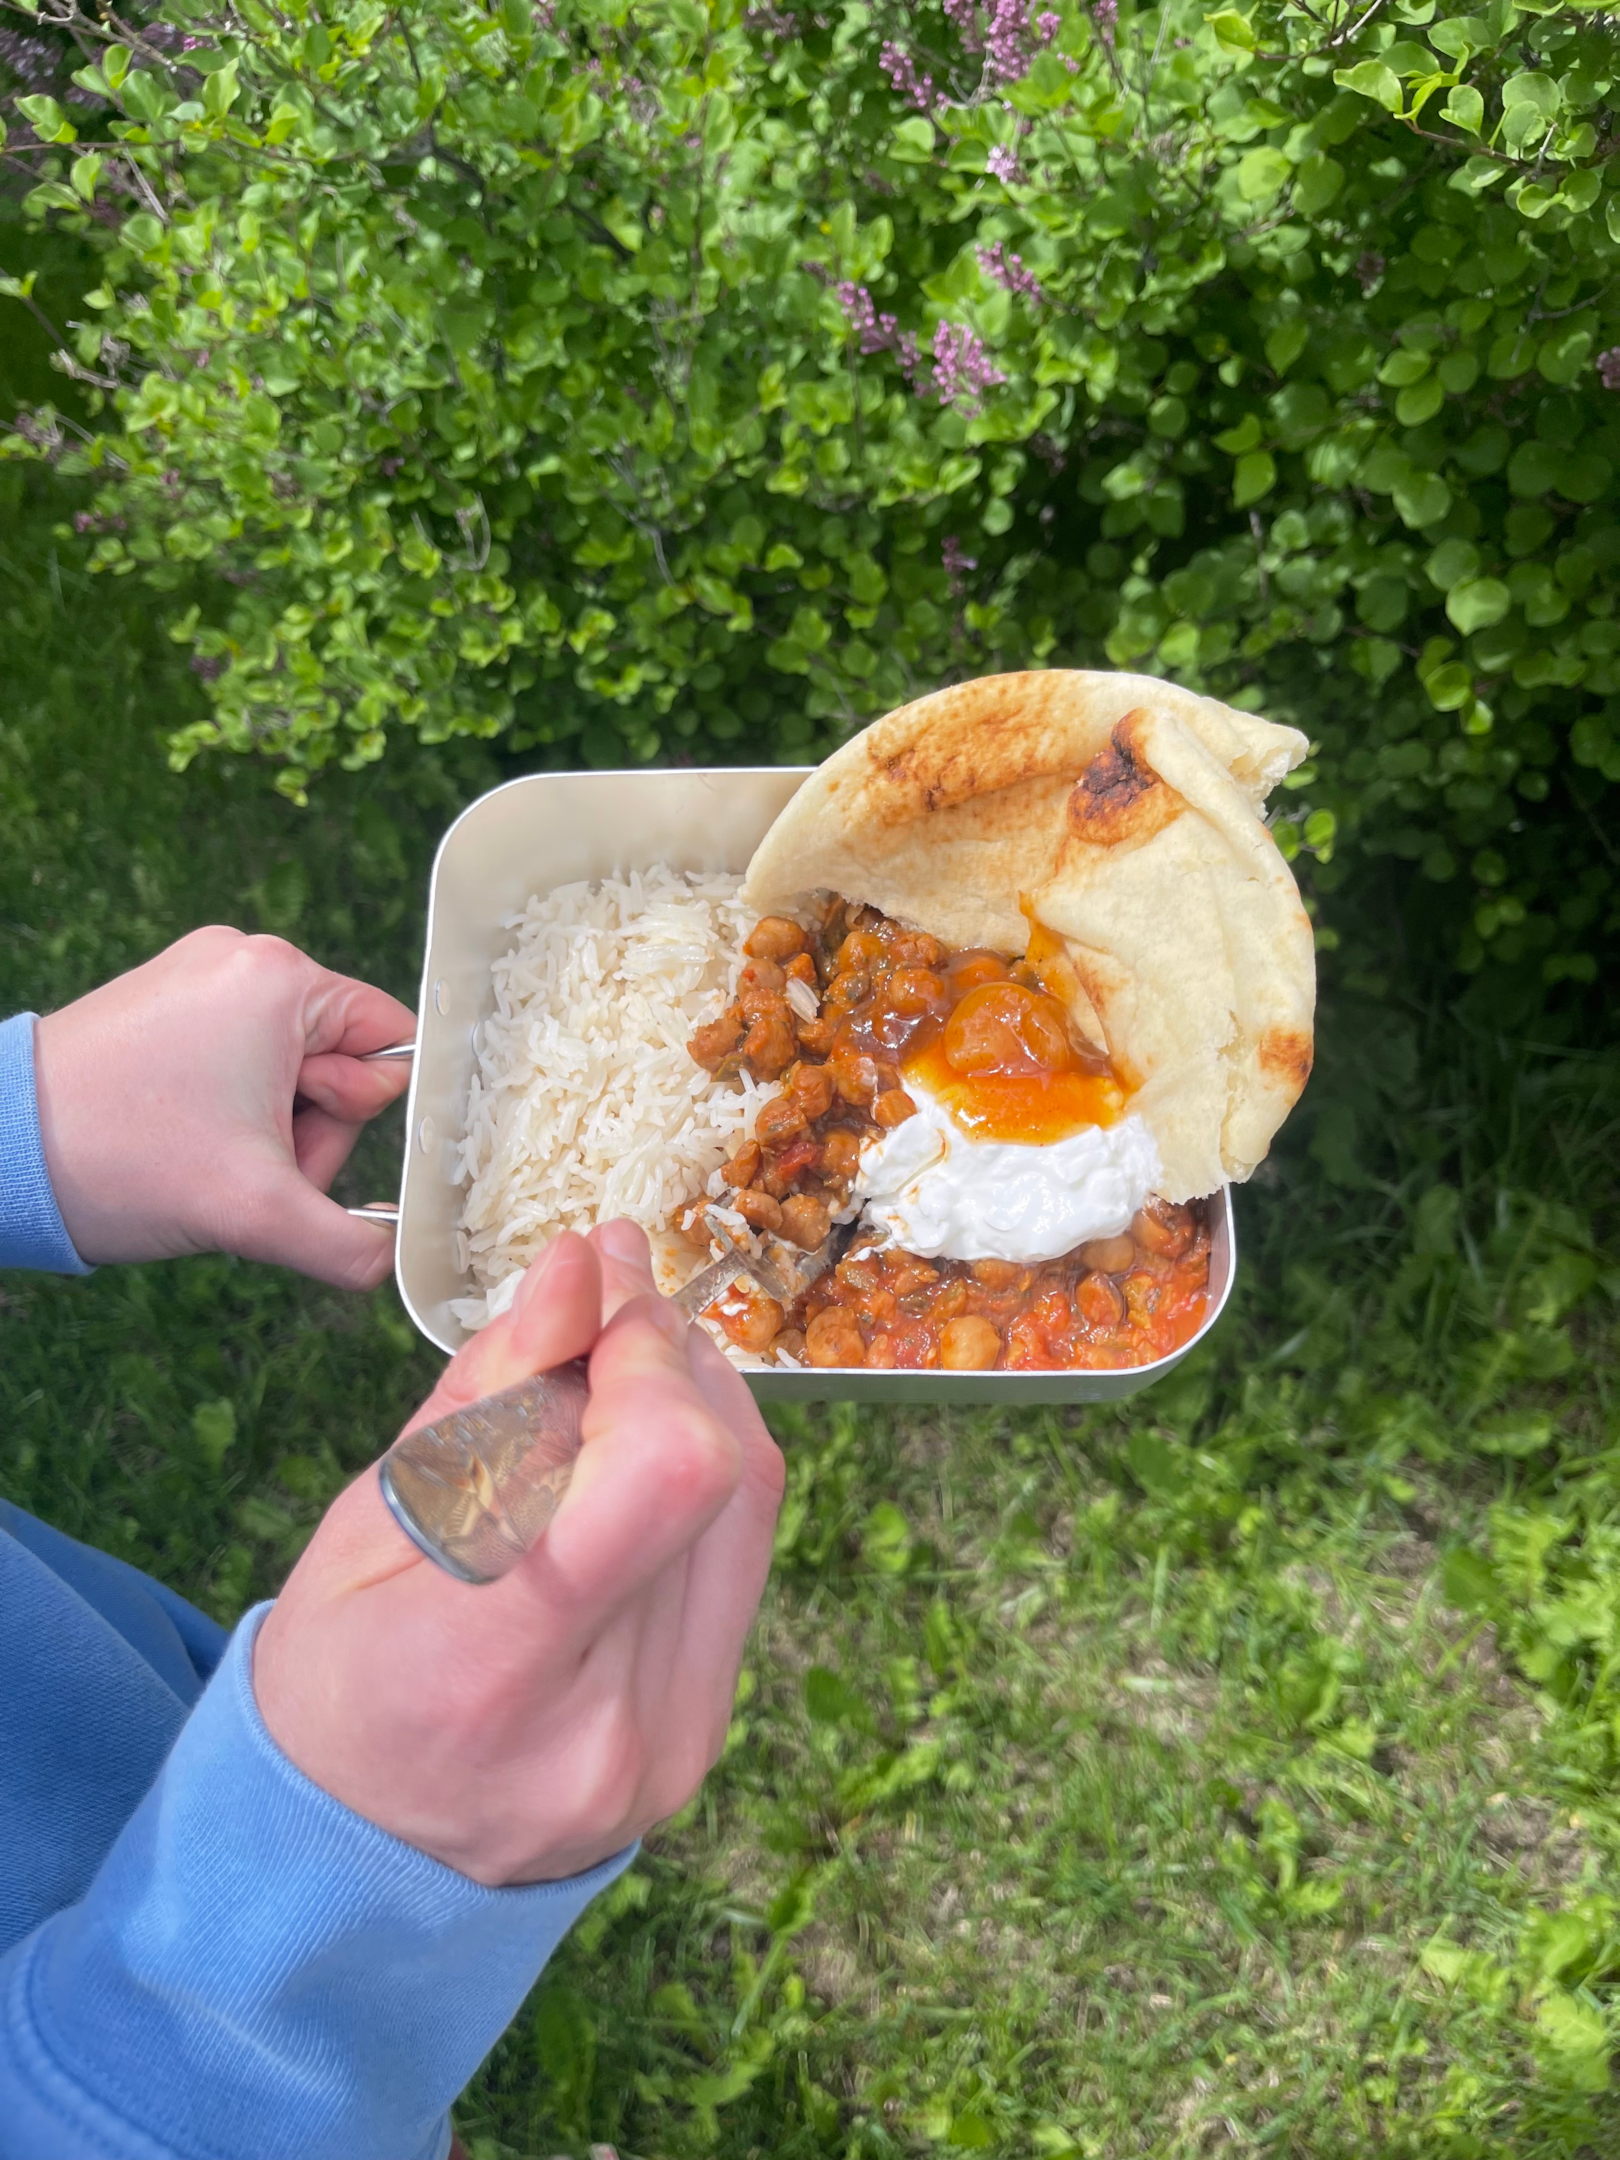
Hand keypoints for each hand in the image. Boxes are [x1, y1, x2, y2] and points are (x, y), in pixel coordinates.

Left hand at [33, 925, 414, 1288]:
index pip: (391, 1041)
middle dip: (303, 1129)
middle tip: (238, 1162)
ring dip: (266, 1129)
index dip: (358, 1112)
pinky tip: (184, 1137)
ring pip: (289, 1070)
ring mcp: (199, 977)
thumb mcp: (256, 1214)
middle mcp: (243, 958)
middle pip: (338, 1059)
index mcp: (279, 978)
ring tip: (201, 1154)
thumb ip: (350, 1245)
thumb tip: (396, 1263)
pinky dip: (229, 1113)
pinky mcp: (166, 1003)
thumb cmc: (123, 1160)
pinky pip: (242, 1064)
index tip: (293, 1147)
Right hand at [252, 1222, 783, 1884]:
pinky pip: (737, 1560)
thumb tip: (585, 1264)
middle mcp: (608, 1723)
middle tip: (607, 1302)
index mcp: (488, 1668)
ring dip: (697, 1403)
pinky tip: (633, 1454)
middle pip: (719, 1475)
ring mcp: (674, 1742)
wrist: (353, 1866)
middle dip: (673, 1356)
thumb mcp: (370, 1522)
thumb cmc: (338, 1676)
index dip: (653, 1357)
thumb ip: (493, 1392)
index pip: (664, 1475)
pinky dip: (697, 1480)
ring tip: (615, 1371)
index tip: (602, 1290)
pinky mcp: (705, 1734)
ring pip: (749, 1506)